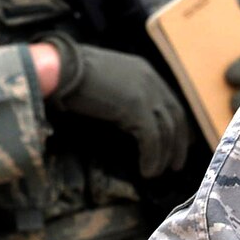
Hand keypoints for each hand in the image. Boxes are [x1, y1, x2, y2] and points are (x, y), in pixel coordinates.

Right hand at [42, 35, 190, 178]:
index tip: (178, 143)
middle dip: (178, 143)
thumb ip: (121, 95)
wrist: (60, 67)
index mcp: (144, 72)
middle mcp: (151, 81)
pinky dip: (152, 156)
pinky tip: (147, 170)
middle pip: (176, 116)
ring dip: (164, 155)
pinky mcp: (136, 107)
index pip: (170, 102)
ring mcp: (146, 93)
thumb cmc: (72, 75)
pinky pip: (152, 138)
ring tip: (156, 172)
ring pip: (166, 130)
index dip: (176, 124)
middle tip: (176, 164)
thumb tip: (126, 119)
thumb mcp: (106, 81)